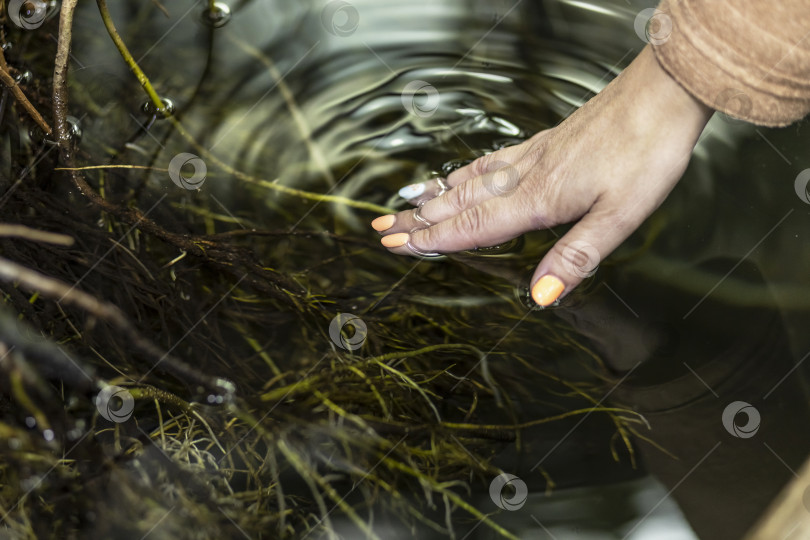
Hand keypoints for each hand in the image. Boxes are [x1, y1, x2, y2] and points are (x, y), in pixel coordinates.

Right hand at [371, 45, 712, 305]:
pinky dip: (465, 171)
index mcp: (540, 198)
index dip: (433, 238)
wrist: (663, 94)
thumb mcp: (621, 216)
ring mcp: (533, 156)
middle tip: (381, 227)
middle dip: (418, 218)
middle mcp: (527, 175)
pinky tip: (461, 173)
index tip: (396, 244)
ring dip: (435, 196)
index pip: (474, 225)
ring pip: (470, 179)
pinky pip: (491, 160)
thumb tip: (540, 296)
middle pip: (461, 202)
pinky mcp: (546, 142)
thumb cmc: (648, 151)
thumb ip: (576, 256)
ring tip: (405, 203)